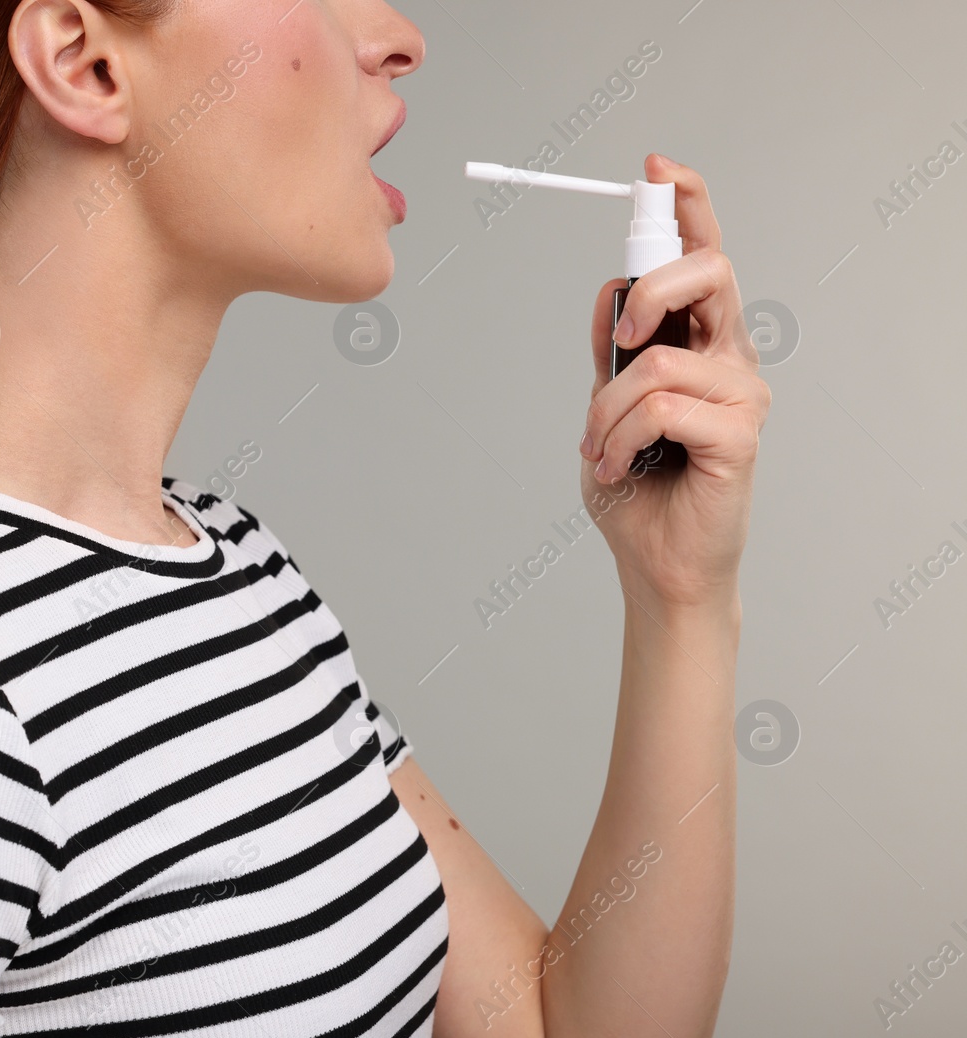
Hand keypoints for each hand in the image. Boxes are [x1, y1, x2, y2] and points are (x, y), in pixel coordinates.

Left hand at [579, 154, 769, 610]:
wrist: (655, 561)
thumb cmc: (638, 484)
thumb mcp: (605, 404)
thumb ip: (613, 351)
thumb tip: (610, 293)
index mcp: (701, 341)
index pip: (703, 256)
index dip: (689, 205)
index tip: (658, 169)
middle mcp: (731, 357)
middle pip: (708, 274)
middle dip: (650, 292)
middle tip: (622, 338)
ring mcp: (741, 394)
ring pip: (658, 361)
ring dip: (606, 410)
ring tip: (602, 448)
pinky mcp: (739, 434)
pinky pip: (659, 407)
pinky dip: (618, 439)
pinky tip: (619, 467)